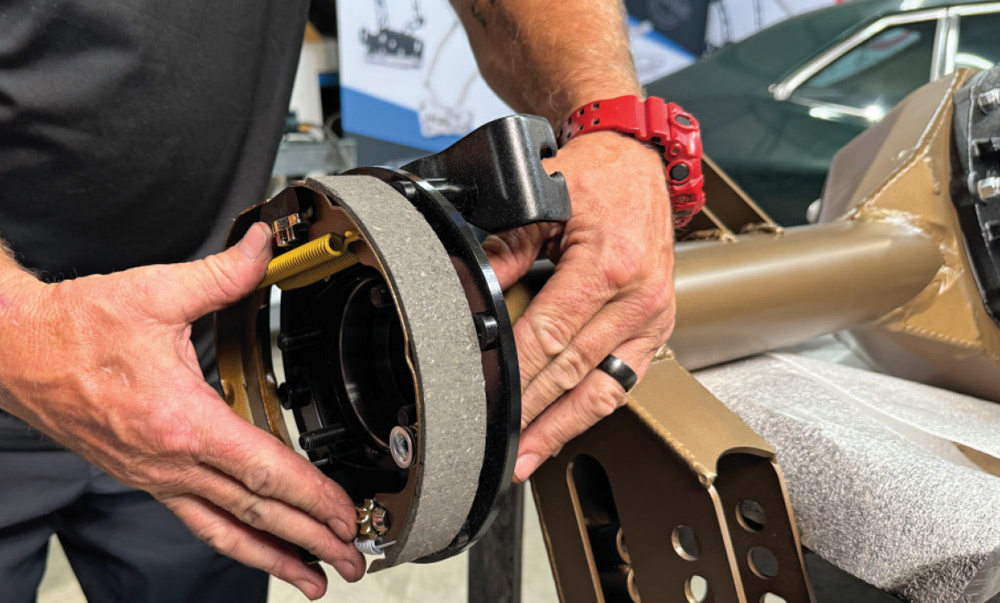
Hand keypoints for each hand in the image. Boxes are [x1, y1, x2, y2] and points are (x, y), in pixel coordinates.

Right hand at [0, 224, 363, 599]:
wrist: (14, 350)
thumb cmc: (76, 327)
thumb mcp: (155, 292)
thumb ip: (222, 274)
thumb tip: (264, 245)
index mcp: (181, 420)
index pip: (263, 469)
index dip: (312, 495)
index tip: (345, 513)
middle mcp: (170, 460)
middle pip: (255, 511)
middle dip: (310, 539)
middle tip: (352, 559)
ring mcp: (155, 476)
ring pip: (225, 529)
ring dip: (275, 557)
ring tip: (314, 579)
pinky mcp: (145, 478)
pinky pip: (198, 521)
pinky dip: (234, 542)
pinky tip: (256, 550)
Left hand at [484, 132, 675, 480]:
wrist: (639, 161)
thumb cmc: (598, 175)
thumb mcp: (544, 199)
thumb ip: (507, 249)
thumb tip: (473, 288)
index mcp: (608, 264)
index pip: (552, 335)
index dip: (519, 373)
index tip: (493, 400)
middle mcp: (638, 296)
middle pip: (576, 370)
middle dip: (537, 414)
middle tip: (506, 447)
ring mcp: (654, 315)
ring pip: (606, 387)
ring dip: (565, 426)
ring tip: (532, 455)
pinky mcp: (658, 326)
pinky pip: (626, 379)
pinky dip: (594, 407)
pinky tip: (568, 427)